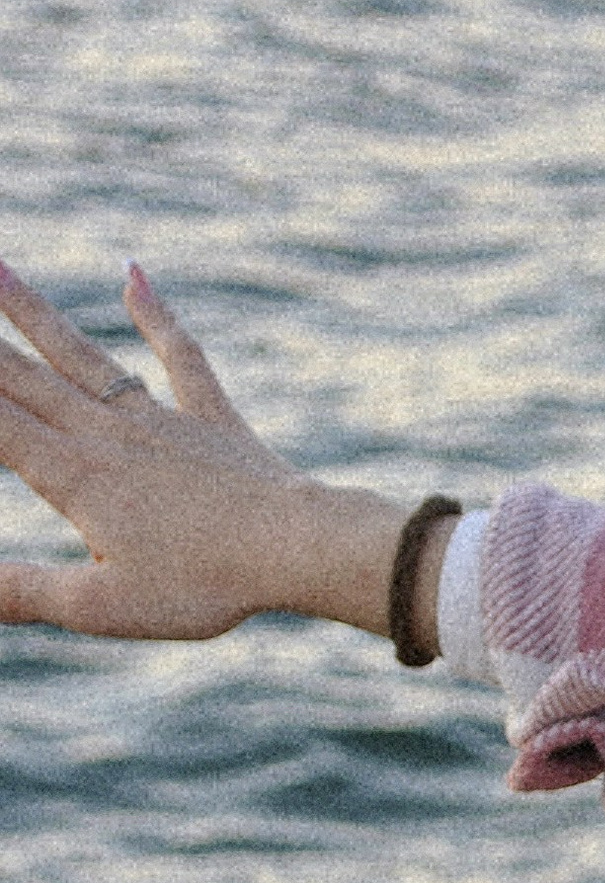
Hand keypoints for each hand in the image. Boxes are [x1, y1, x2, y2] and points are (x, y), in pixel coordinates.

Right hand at [0, 259, 415, 638]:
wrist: (299, 549)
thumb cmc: (204, 587)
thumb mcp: (102, 608)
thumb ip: (23, 593)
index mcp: (72, 478)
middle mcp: (106, 434)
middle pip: (21, 376)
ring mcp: (159, 420)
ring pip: (81, 354)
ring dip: (32, 310)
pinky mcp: (210, 419)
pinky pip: (180, 356)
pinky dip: (156, 315)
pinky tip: (132, 274)